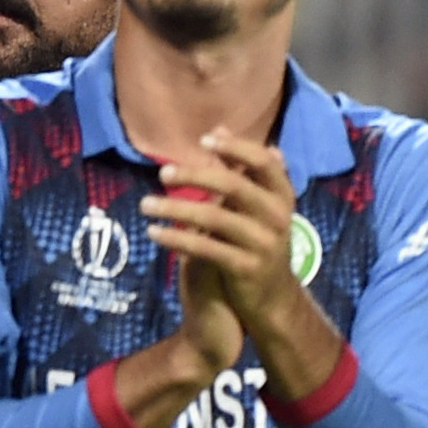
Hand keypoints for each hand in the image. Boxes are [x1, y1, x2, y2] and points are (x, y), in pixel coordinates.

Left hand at [140, 132, 310, 339]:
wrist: (273, 299)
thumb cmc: (259, 243)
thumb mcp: (257, 205)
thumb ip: (241, 170)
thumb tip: (219, 128)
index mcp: (282, 196)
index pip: (262, 162)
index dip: (235, 147)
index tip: (204, 140)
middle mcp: (277, 217)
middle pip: (234, 186)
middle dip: (195, 175)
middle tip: (163, 173)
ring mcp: (264, 243)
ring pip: (215, 218)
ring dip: (175, 209)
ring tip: (145, 204)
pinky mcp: (246, 268)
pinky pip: (206, 248)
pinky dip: (177, 239)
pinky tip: (155, 234)